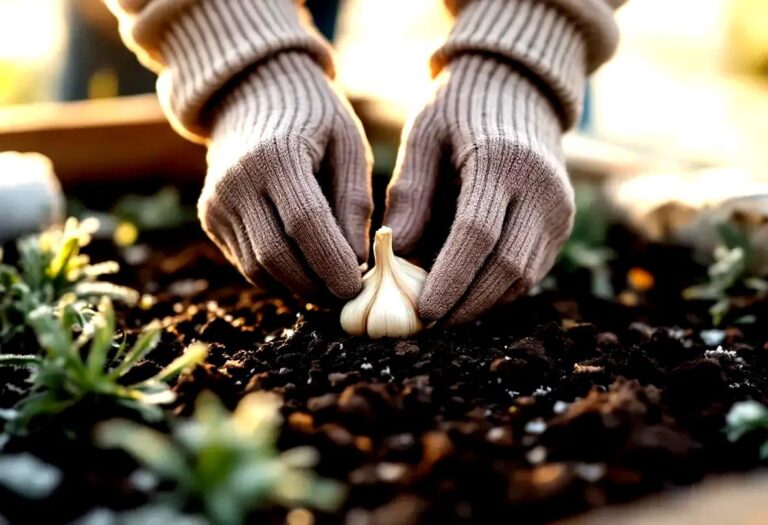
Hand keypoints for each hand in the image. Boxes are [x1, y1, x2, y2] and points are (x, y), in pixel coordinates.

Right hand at [199, 52, 371, 298]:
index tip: (357, 288)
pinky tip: (305, 274)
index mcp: (276, 156)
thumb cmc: (314, 116)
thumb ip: (354, 201)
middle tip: (347, 297)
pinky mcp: (211, 218)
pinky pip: (245, 262)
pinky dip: (277, 277)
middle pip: (275, 255)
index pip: (305, 223)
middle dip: (314, 286)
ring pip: (257, 269)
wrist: (251, 93)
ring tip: (329, 289)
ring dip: (296, 288)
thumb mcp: (348, 145)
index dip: (332, 263)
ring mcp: (217, 203)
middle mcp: (236, 182)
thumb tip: (357, 262)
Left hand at [385, 55, 574, 323]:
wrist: (517, 87)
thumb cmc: (458, 109)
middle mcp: (542, 189)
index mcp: (502, 160)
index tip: (422, 311)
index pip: (477, 235)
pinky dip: (499, 290)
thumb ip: (411, 193)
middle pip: (507, 266)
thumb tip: (394, 253)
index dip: (449, 279)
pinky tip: (467, 296)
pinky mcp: (561, 223)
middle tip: (428, 324)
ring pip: (523, 277)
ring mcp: (558, 208)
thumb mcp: (423, 136)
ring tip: (443, 315)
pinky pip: (532, 270)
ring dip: (483, 303)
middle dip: (466, 303)